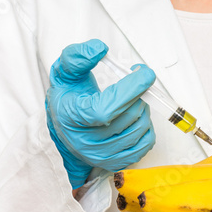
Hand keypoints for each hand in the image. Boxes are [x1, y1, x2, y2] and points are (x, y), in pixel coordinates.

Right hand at [46, 39, 155, 188]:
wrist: (64, 129)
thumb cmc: (68, 98)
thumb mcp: (64, 73)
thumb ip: (77, 57)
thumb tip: (98, 48)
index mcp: (71, 118)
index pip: (105, 109)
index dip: (129, 90)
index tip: (144, 73)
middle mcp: (85, 142)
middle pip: (128, 118)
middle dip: (139, 95)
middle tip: (136, 84)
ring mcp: (101, 156)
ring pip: (139, 129)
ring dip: (143, 109)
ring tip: (132, 101)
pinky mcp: (117, 162)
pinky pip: (146, 144)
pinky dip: (147, 127)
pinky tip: (135, 117)